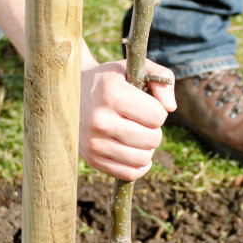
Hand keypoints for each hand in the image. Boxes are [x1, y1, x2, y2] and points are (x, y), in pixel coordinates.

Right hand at [79, 59, 175, 180]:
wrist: (71, 92)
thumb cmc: (111, 80)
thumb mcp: (135, 68)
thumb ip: (162, 79)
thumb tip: (171, 107)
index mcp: (111, 94)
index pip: (157, 116)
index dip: (157, 110)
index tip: (144, 104)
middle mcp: (99, 120)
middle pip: (153, 139)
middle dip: (153, 129)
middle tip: (140, 120)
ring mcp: (93, 142)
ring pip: (143, 158)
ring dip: (147, 147)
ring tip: (136, 134)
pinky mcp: (91, 159)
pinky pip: (129, 174)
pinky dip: (138, 165)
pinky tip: (134, 150)